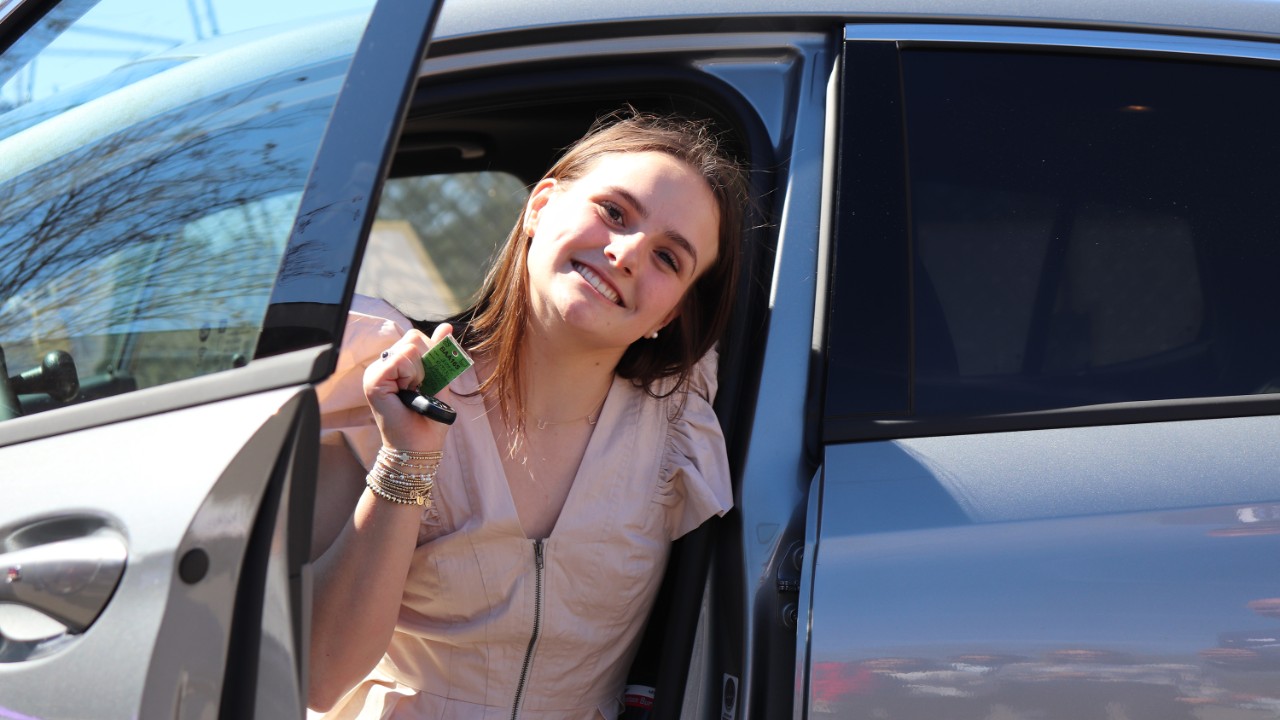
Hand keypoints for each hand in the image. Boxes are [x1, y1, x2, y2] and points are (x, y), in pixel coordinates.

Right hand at [363, 323, 456, 450]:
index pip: (417, 337)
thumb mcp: (439, 379)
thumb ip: (440, 353)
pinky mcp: (373, 380)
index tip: (427, 381)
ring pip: (409, 347)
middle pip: (414, 338)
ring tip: (413, 393)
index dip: (431, 355)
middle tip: (420, 389)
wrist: (420, 445)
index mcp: (397, 363)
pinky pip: (399, 360)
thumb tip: (446, 327)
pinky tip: (406, 393)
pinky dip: (410, 376)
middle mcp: (383, 364)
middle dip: (426, 364)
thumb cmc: (429, 418)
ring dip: (420, 372)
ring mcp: (376, 371)